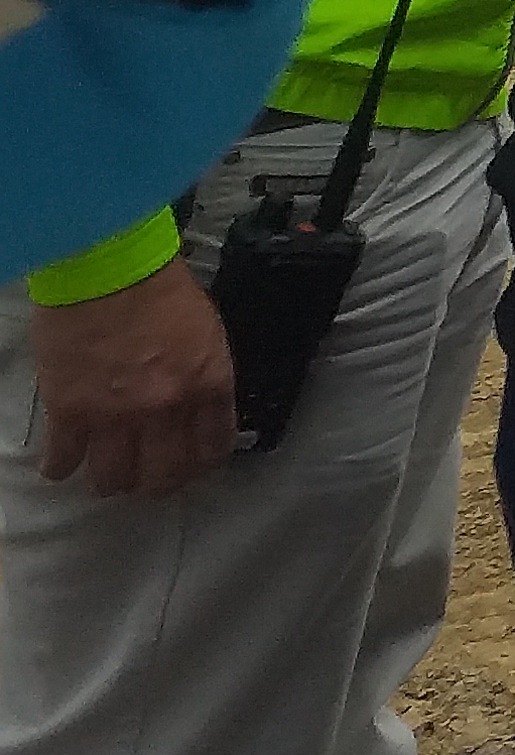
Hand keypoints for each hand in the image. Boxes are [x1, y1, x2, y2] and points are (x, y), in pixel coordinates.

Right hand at [29, 258, 236, 498]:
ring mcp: (116, 416)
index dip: (200, 465)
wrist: (108, 270)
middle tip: (146, 480)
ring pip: (113, 479)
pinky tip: (62, 463)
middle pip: (163, 476)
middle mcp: (166, 409)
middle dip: (156, 484)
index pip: (213, 447)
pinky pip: (64, 461)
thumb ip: (205, 376)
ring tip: (106, 473)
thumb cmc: (159, 290)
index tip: (191, 468)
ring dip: (110, 481)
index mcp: (208, 385)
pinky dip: (61, 467)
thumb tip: (200, 409)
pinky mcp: (69, 412)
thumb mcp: (207, 333)